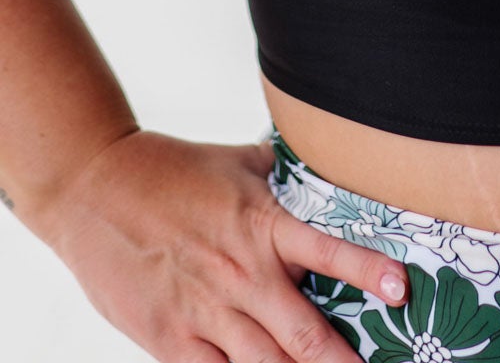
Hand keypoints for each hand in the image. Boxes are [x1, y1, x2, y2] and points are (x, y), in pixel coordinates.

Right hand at [35, 125, 409, 361]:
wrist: (94, 190)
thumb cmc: (172, 173)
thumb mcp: (238, 163)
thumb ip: (285, 176)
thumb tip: (330, 162)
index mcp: (263, 224)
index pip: (326, 249)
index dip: (366, 269)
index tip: (401, 289)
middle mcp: (240, 273)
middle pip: (304, 334)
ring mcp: (205, 312)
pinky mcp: (170, 341)